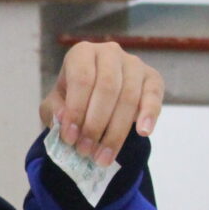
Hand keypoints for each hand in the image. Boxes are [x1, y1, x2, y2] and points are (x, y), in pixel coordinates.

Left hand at [40, 40, 163, 165]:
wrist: (97, 99)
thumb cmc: (73, 99)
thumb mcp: (55, 105)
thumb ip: (54, 110)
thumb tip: (64, 118)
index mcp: (82, 53)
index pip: (82, 79)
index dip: (76, 111)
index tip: (70, 139)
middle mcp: (110, 52)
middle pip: (107, 88)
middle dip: (95, 125)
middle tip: (86, 151)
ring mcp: (134, 64)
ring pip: (129, 97)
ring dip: (116, 131)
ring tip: (103, 156)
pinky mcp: (153, 78)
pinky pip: (154, 95)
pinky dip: (149, 114)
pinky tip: (143, 133)